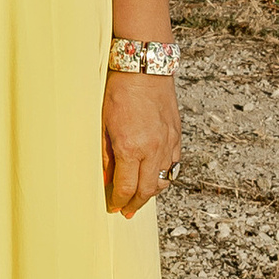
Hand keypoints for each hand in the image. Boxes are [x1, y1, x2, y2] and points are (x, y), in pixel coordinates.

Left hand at [104, 68, 179, 218]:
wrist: (144, 67)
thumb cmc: (118, 92)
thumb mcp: (103, 124)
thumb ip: (105, 155)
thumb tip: (105, 179)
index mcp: (131, 148)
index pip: (126, 188)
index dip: (118, 201)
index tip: (113, 207)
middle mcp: (152, 149)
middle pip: (147, 190)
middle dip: (135, 204)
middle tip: (126, 212)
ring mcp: (167, 143)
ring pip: (164, 180)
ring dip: (152, 193)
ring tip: (141, 199)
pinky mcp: (176, 135)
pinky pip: (174, 164)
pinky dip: (165, 175)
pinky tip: (156, 177)